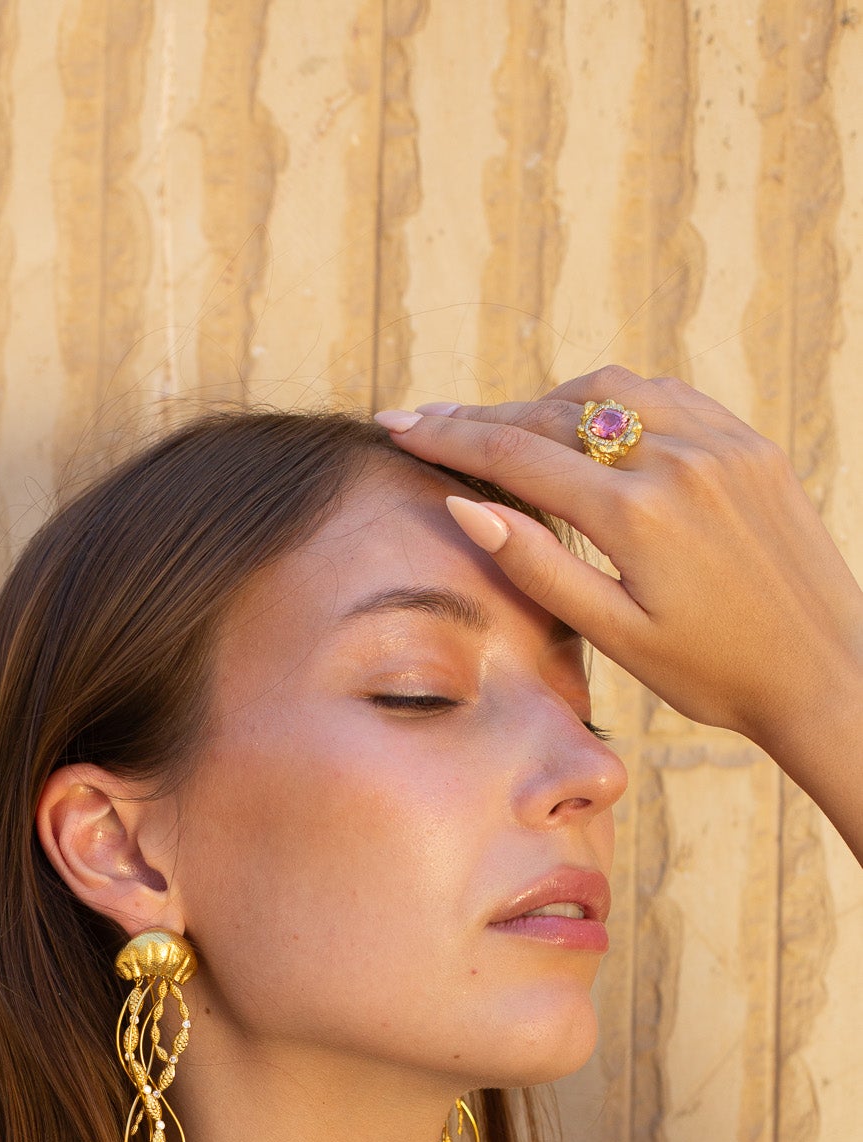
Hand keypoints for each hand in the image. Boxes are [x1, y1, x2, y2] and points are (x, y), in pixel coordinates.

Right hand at [375, 368, 862, 752]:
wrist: (826, 670)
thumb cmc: (714, 673)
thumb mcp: (615, 636)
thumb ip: (538, 566)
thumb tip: (466, 505)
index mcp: (636, 515)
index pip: (517, 456)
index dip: (448, 439)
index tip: (397, 426)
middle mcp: (678, 461)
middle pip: (554, 416)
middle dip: (484, 418)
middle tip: (427, 422)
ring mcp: (720, 442)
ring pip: (607, 392)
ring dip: (547, 404)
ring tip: (502, 429)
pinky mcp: (748, 443)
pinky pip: (665, 396)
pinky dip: (612, 401)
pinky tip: (586, 422)